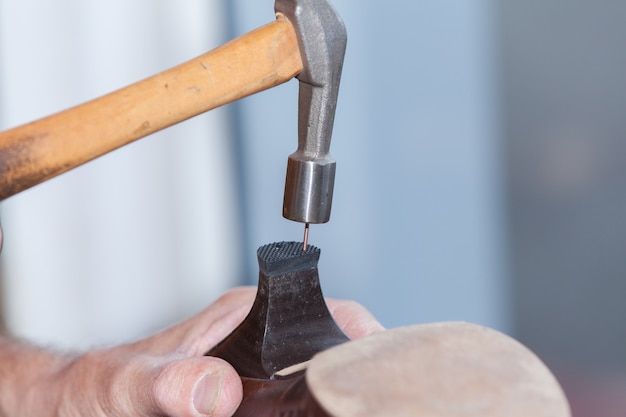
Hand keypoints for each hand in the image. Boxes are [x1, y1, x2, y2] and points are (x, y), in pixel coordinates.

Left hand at [14, 287, 382, 416]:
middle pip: (334, 351)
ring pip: (317, 381)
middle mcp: (262, 339)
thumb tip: (220, 391)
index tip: (380, 377)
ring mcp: (260, 371)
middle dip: (356, 379)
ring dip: (333, 399)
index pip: (328, 311)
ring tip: (349, 410)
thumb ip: (168, 383)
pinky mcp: (253, 398)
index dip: (364, 340)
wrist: (81, 405)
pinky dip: (309, 409)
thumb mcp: (129, 385)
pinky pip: (295, 402)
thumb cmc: (101, 385)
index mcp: (247, 315)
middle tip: (368, 407)